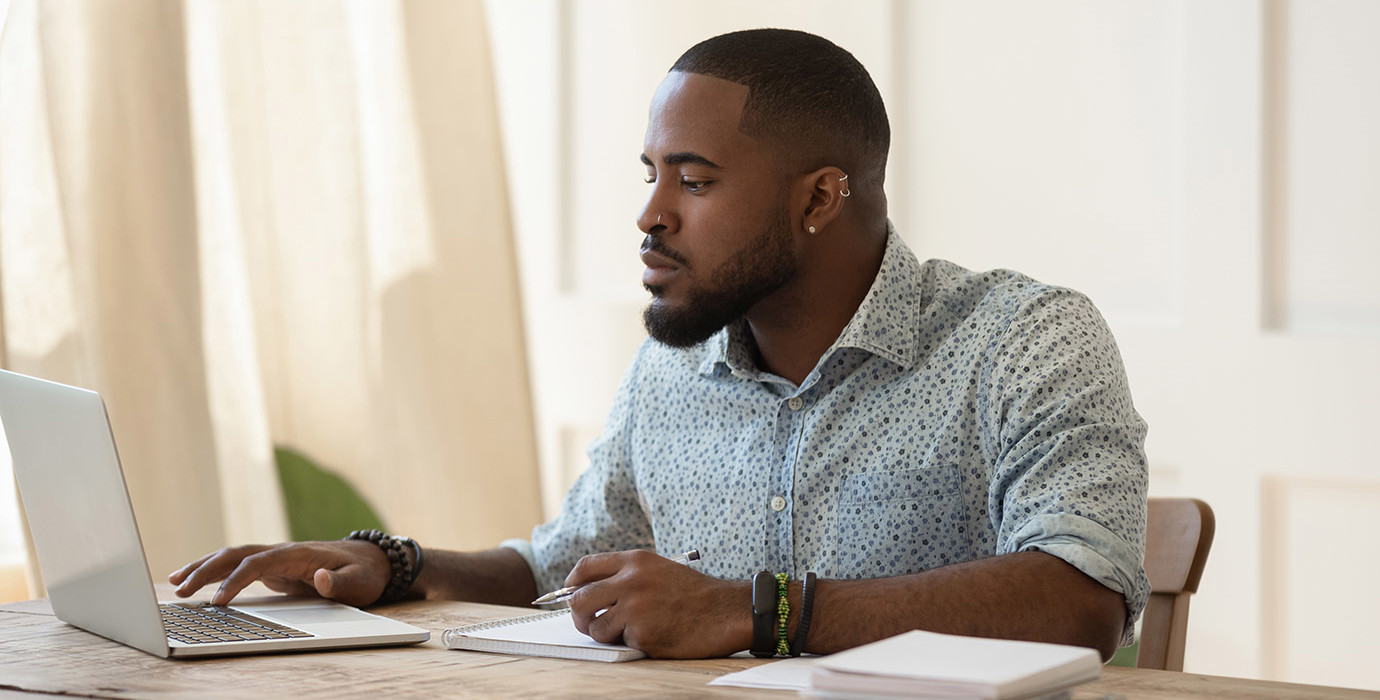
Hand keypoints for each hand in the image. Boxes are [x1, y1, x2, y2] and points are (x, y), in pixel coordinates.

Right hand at [167, 541, 389, 606]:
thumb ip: (338, 582)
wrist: (373, 560)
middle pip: (237, 555)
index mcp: (298, 554)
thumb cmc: (365, 573)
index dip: (237, 581)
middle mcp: (282, 551)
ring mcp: (276, 557)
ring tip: (174, 583)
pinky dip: (215, 572)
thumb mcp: (359, 582)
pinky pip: (238, 567)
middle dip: (206, 570)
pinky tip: (196, 581)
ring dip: (203, 568)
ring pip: (233, 557)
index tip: (219, 602)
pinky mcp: (274, 567)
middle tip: (180, 590)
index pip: (259, 563)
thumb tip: (319, 578)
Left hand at [563, 550, 750, 657]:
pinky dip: (632, 643)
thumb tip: (587, 592)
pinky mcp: (642, 635)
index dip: (571, 583)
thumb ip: (625, 576)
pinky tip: (654, 635)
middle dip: (576, 615)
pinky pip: (621, 643)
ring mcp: (635, 609)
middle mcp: (630, 582)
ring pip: (595, 628)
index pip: (585, 568)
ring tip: (630, 630)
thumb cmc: (693, 593)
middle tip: (586, 622)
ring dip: (606, 634)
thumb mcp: (658, 569)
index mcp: (634, 561)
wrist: (725, 611)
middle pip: (578, 600)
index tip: (570, 593)